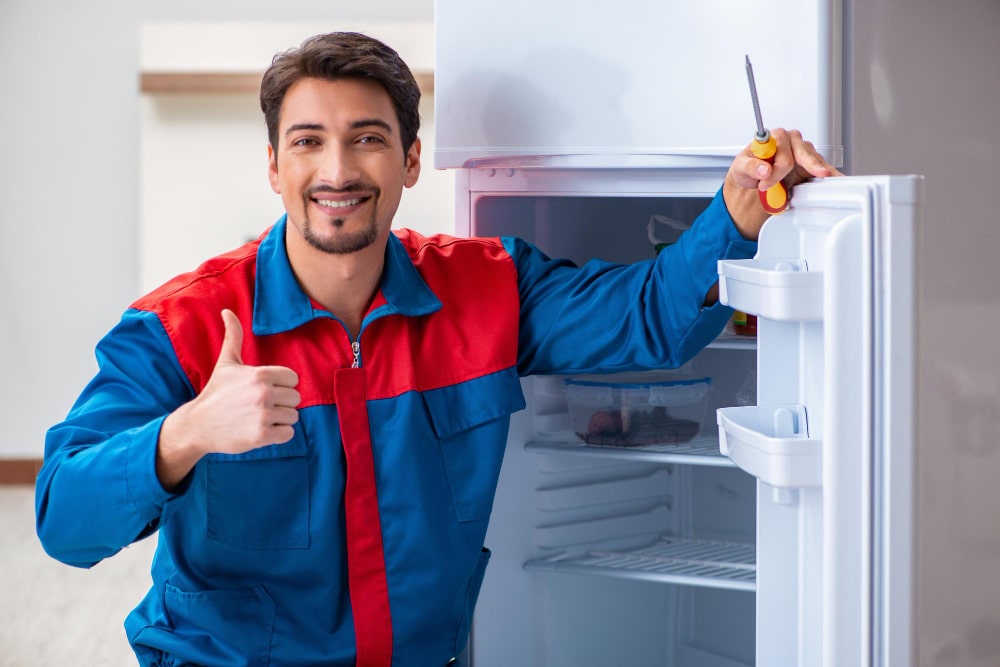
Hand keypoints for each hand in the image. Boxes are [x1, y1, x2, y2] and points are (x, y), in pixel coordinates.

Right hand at [156, 309, 300, 489]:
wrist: (198, 425)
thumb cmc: (216, 392)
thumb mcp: (226, 363)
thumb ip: (234, 336)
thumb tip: (227, 311)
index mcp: (260, 374)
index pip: (293, 379)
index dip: (281, 385)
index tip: (264, 390)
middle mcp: (264, 393)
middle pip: (295, 398)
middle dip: (281, 403)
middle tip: (259, 406)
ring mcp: (263, 415)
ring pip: (293, 416)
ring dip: (280, 419)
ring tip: (258, 418)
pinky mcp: (262, 435)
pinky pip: (288, 433)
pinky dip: (279, 434)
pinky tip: (261, 430)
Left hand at [723, 128, 840, 239]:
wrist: (755, 179)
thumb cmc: (750, 168)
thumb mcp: (740, 168)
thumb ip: (750, 167)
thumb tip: (764, 169)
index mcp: (777, 136)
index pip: (783, 151)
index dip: (774, 170)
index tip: (765, 183)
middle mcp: (794, 141)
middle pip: (801, 157)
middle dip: (784, 176)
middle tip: (768, 188)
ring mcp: (806, 152)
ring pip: (815, 164)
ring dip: (807, 178)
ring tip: (797, 188)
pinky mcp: (813, 165)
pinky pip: (824, 169)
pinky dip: (829, 175)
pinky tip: (835, 179)